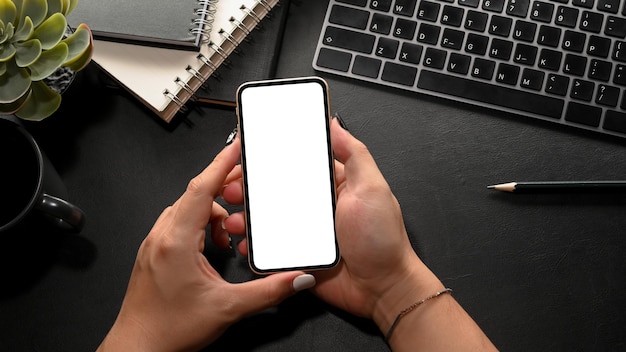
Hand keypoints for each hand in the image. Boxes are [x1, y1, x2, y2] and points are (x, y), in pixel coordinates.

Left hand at [97, 138, 314, 351]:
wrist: (138, 348)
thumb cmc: (169, 330)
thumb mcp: (228, 309)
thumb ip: (268, 291)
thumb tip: (297, 278)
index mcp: (176, 241)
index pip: (200, 188)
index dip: (222, 164)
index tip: (238, 146)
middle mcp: (161, 236)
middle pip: (195, 195)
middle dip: (223, 190)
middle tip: (246, 191)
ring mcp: (155, 243)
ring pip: (187, 210)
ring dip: (212, 214)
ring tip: (229, 238)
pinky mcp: (154, 252)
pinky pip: (179, 224)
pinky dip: (200, 227)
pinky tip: (213, 249)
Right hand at [221, 119, 441, 328]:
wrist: (383, 288)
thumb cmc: (382, 240)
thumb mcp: (371, 188)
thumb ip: (353, 154)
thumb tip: (334, 124)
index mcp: (332, 185)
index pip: (297, 165)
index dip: (272, 159)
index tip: (250, 155)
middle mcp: (316, 207)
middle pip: (275, 191)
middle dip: (250, 188)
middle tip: (233, 187)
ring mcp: (305, 232)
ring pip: (268, 219)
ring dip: (247, 216)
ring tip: (235, 217)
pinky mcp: (298, 255)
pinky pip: (271, 247)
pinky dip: (255, 244)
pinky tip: (246, 241)